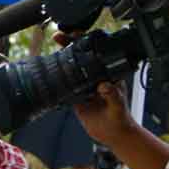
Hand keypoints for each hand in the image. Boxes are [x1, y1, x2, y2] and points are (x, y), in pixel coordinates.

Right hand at [55, 33, 134, 147]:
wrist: (113, 134)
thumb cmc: (120, 119)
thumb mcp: (118, 106)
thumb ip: (113, 95)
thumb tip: (104, 85)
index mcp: (107, 75)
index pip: (97, 54)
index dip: (87, 42)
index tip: (77, 34)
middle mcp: (95, 78)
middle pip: (81, 57)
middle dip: (69, 44)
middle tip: (58, 36)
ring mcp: (84, 87)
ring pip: (71, 69)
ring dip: (60, 59)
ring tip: (50, 50)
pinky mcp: (76, 98)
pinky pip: (65, 87)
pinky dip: (56, 80)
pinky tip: (47, 73)